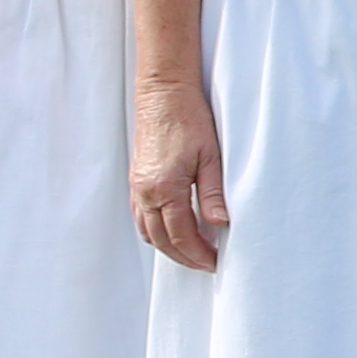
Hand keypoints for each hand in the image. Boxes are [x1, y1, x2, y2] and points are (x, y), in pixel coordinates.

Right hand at [128, 75, 228, 271]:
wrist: (164, 92)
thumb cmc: (189, 117)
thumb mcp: (211, 156)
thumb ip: (213, 194)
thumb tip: (221, 224)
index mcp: (164, 187)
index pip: (181, 235)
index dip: (198, 253)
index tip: (215, 262)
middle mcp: (145, 190)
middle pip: (161, 240)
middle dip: (184, 257)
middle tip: (206, 265)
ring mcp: (137, 186)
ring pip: (147, 231)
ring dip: (168, 247)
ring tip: (192, 254)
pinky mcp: (136, 179)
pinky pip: (140, 216)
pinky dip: (155, 231)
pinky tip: (171, 232)